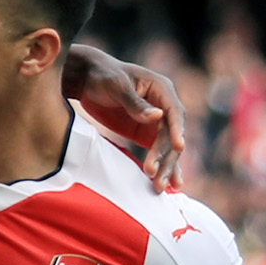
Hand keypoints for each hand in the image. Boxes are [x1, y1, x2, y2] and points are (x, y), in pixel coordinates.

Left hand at [63, 46, 185, 191]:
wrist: (87, 79)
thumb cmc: (103, 76)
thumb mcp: (117, 86)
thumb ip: (135, 103)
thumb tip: (158, 116)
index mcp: (162, 90)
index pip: (174, 113)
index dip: (177, 130)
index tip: (178, 147)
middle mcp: (164, 107)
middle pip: (171, 135)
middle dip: (166, 157)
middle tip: (155, 175)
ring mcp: (156, 122)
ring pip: (167, 148)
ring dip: (165, 167)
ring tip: (161, 188)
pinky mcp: (146, 134)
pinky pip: (157, 152)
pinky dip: (161, 166)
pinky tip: (166, 185)